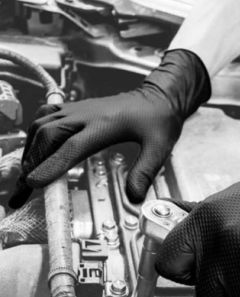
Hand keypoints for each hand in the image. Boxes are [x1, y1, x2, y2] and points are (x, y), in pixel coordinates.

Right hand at [9, 50, 210, 208]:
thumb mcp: (159, 148)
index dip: (52, 165)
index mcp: (105, 124)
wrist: (158, 97)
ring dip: (30, 150)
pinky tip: (34, 150)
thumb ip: (145, 172)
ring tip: (25, 178)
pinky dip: (34, 135)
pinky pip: (45, 117)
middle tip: (22, 192)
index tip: (33, 183)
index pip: (72, 147)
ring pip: (42, 125)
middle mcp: (86, 114)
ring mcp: (78, 109)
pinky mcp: (75, 108)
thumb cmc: (159, 121)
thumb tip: (133, 198)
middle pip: (48, 135)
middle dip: (32, 163)